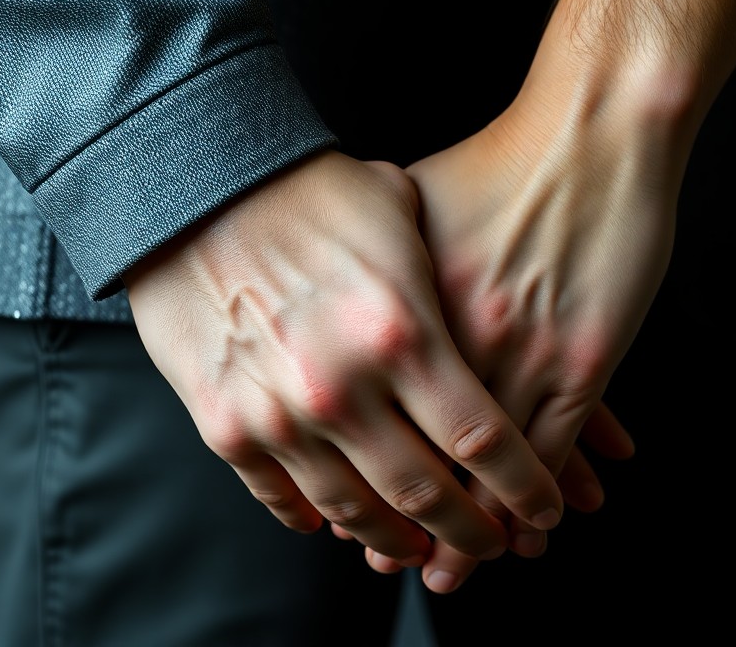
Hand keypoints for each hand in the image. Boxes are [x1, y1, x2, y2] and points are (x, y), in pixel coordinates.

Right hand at [122, 149, 566, 565]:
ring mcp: (280, 415)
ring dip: (397, 540)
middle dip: (470, 530)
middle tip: (491, 544)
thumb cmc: (307, 190)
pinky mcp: (225, 426)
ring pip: (355, 510)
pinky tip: (337, 522)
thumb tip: (484, 324)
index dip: (522, 487)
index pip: (482, 441)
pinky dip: (317, 517)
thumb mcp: (400, 219)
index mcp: (401, 334)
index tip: (543, 508)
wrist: (192, 186)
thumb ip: (443, 288)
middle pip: (427, 493)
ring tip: (421, 548)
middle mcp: (343, 389)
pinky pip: (281, 496)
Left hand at [398, 83, 685, 591]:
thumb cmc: (500, 160)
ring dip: (489, 522)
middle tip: (408, 565)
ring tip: (482, 562)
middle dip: (418, 523)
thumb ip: (377, 271)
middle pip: (424, 458)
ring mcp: (519, 354)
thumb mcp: (410, 206)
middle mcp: (452, 341)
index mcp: (402, 308)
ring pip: (493, 467)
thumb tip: (342, 304)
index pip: (374, 419)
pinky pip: (557, 447)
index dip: (366, 477)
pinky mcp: (582, 359)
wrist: (591, 130)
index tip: (358, 517)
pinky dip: (548, 488)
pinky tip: (547, 518)